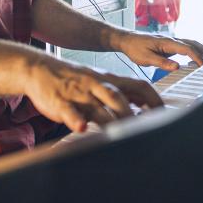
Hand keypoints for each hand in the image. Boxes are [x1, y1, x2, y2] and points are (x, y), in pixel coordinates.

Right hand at [24, 56, 162, 132]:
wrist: (38, 68)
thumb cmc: (74, 78)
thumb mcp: (100, 81)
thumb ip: (121, 92)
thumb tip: (145, 104)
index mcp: (109, 80)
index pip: (139, 85)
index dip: (154, 100)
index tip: (164, 114)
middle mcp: (96, 85)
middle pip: (119, 98)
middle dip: (132, 115)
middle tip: (144, 132)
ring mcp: (79, 94)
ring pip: (98, 107)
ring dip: (110, 120)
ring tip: (120, 134)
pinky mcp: (60, 102)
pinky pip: (69, 111)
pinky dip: (76, 120)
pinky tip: (82, 129)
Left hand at [112, 31, 202, 72]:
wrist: (126, 40)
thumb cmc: (134, 48)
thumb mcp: (145, 59)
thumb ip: (161, 63)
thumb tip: (176, 67)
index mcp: (167, 42)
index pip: (187, 49)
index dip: (197, 57)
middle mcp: (171, 40)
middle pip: (193, 44)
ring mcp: (171, 41)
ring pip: (191, 43)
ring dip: (202, 50)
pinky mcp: (169, 45)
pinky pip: (186, 46)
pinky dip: (195, 50)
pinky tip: (197, 57)